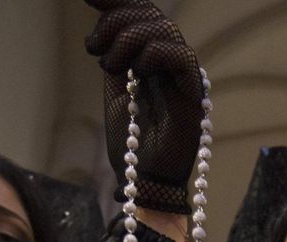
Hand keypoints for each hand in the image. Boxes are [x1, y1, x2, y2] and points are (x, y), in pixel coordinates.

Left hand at [87, 0, 204, 213]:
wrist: (143, 178)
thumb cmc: (132, 143)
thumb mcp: (115, 91)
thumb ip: (114, 60)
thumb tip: (100, 31)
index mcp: (153, 58)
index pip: (140, 16)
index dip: (116, 2)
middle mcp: (171, 61)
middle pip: (150, 15)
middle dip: (116, 18)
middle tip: (94, 45)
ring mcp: (183, 74)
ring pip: (162, 28)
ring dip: (128, 37)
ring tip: (109, 64)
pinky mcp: (192, 90)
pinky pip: (178, 54)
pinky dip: (152, 54)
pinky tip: (135, 72)